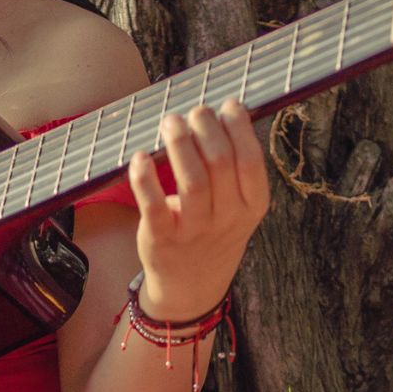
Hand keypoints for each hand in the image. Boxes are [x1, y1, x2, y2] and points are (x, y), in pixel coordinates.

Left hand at [128, 98, 269, 318]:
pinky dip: (145, 179)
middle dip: (206, 128)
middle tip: (193, 113)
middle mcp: (227, 219)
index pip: (251, 161)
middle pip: (220, 163)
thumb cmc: (214, 231)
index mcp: (251, 206)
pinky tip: (141, 157)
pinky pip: (153, 206)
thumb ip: (234, 167)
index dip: (240, 128)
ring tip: (171, 123)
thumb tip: (223, 112)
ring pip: (192, 182)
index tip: (228, 106)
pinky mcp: (161, 238)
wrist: (191, 285)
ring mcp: (193, 231)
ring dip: (180, 145)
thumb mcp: (238, 205)